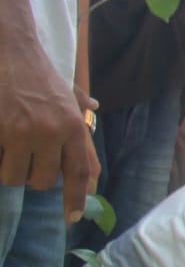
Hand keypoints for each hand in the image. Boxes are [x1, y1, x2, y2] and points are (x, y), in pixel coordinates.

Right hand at [0, 42, 96, 220]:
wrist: (9, 48)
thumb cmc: (36, 72)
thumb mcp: (66, 93)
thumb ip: (78, 114)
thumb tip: (93, 124)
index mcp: (73, 126)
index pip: (77, 173)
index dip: (74, 198)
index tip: (71, 218)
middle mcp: (52, 132)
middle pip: (41, 182)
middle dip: (30, 174)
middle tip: (25, 153)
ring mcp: (21, 132)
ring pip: (13, 176)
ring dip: (8, 166)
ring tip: (9, 142)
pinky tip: (0, 132)